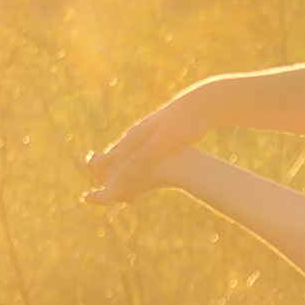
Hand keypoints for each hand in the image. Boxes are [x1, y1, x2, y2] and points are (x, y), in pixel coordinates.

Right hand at [81, 84, 213, 204]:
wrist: (198, 104)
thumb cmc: (186, 124)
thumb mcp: (167, 142)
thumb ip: (146, 157)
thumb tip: (126, 175)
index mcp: (131, 141)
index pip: (106, 167)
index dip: (111, 187)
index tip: (131, 200)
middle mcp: (130, 139)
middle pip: (107, 165)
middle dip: (112, 183)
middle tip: (133, 199)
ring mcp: (139, 137)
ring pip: (120, 161)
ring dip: (124, 179)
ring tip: (137, 196)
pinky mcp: (149, 137)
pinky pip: (133, 157)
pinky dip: (134, 171)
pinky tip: (149, 179)